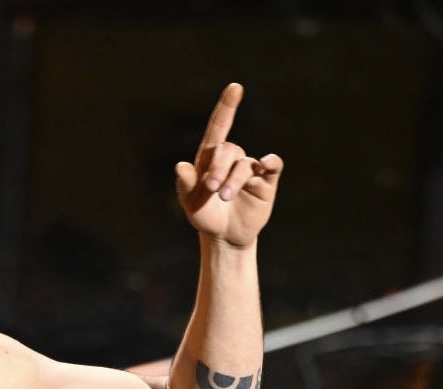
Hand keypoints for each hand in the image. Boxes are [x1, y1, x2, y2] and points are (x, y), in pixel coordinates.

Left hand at [175, 83, 282, 247]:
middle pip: (228, 150)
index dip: (226, 108)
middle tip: (211, 188)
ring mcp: (250, 169)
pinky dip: (271, 162)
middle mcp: (232, 159)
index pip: (218, 128)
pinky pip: (273, 166)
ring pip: (245, 164)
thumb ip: (186, 184)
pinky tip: (266, 164)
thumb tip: (180, 166)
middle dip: (219, 167)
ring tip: (224, 196)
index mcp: (210, 159)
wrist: (224, 237)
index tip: (235, 87)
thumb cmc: (205, 216)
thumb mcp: (190, 203)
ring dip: (234, 179)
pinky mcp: (266, 182)